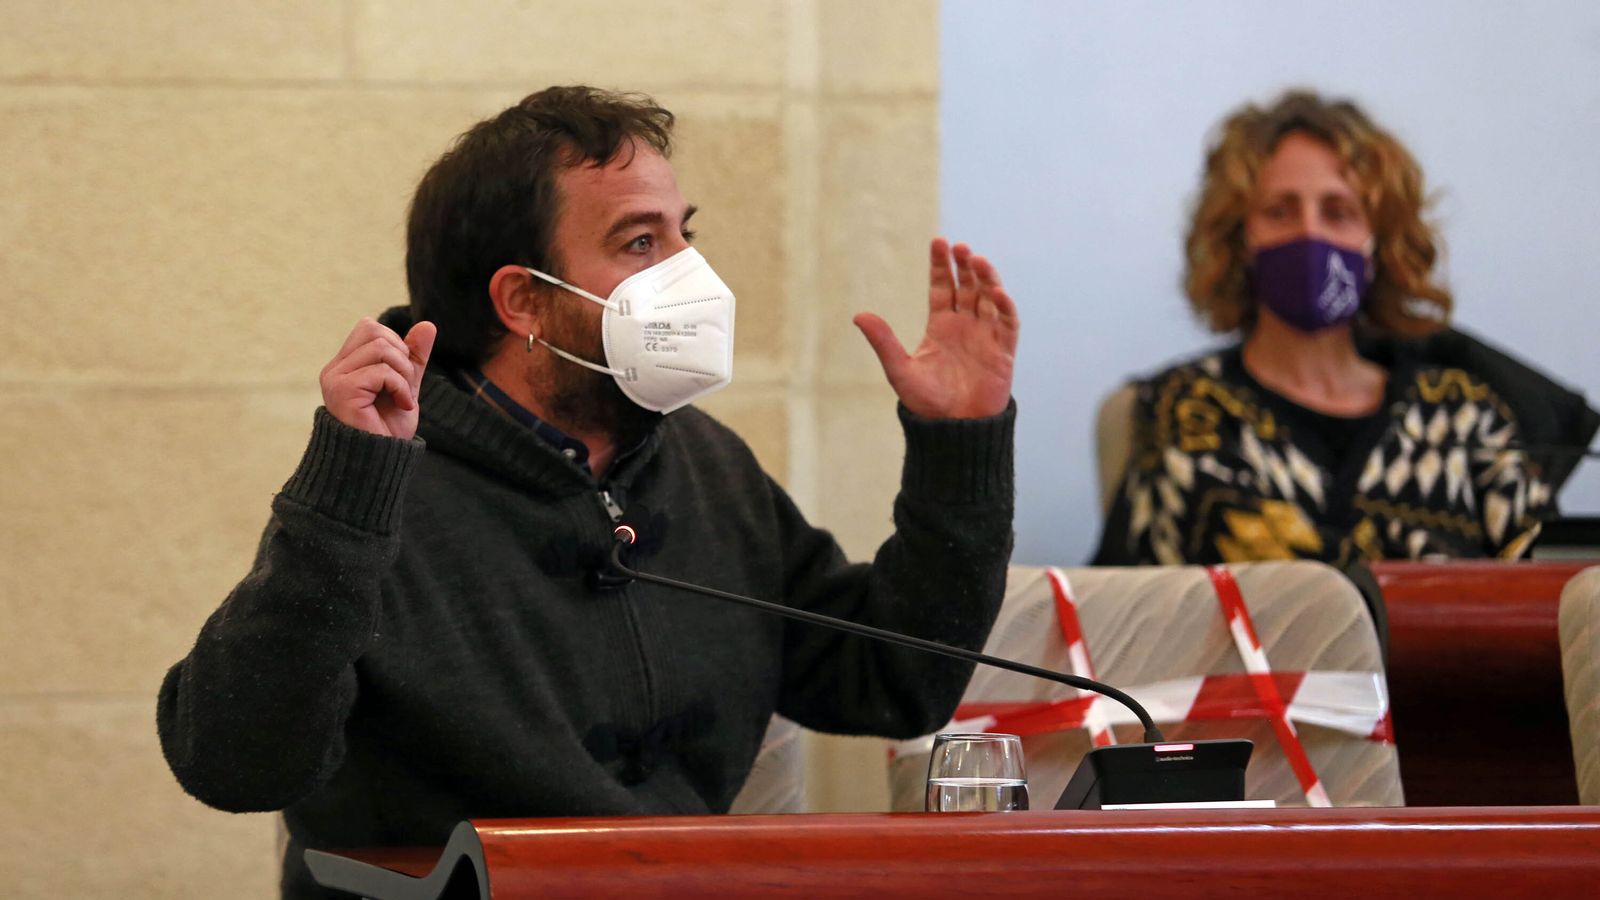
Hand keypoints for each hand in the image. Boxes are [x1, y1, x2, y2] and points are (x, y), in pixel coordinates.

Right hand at [319, 318, 436, 438]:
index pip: (370, 328)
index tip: (402, 376)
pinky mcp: (343, 391)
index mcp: (345, 365)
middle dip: (401, 354)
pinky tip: (402, 405)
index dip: (395, 344)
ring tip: (403, 397)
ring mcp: (335, 379)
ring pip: (380, 348)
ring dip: (403, 373)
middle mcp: (334, 369)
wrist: (382, 461)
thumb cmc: (389, 428)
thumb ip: (413, 356)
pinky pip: (381, 371)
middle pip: (374, 330)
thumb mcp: (407, 385)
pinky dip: (400, 387)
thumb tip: (427, 324)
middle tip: (404, 386)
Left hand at [853, 238, 1017, 418]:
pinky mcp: (1003, 352)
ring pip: (989, 298)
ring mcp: (986, 336)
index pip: (943, 287)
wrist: (953, 429)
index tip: (939, 241)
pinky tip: (998, 292)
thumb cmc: (926, 402)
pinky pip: (1008, 324)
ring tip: (978, 260)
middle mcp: (965, 325)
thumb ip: (884, 342)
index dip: (941, 265)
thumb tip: (858, 315)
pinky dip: (1005, 307)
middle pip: (968, 286)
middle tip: (959, 247)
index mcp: (941, 325)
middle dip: (965, 265)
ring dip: (986, 278)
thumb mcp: (900, 369)